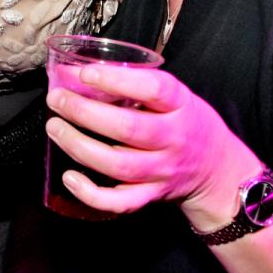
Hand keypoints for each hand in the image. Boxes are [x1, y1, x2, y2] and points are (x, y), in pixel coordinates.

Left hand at [45, 64, 259, 227]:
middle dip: (85, 112)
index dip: (117, 80)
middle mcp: (173, 139)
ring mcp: (163, 171)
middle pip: (128, 128)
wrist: (217, 169)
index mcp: (181, 105)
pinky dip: (92, 194)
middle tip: (57, 99)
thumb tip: (72, 70)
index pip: (153, 89)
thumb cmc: (185, 121)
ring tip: (54, 127)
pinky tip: (69, 177)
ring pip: (118, 164)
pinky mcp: (152, 196)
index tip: (85, 73)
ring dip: (79, 146)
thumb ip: (132, 84)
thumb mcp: (173, 95)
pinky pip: (121, 202)